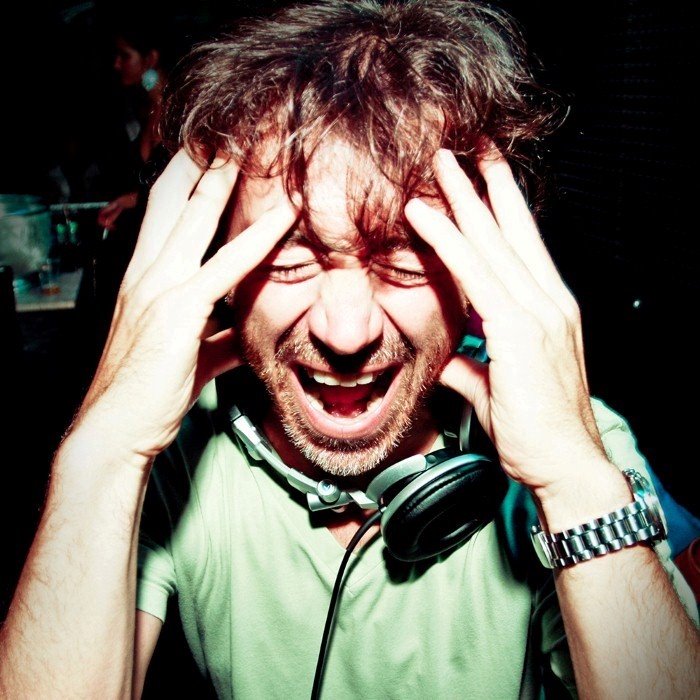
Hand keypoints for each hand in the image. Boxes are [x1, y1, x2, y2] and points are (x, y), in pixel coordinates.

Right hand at [74, 150, 297, 466]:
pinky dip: (257, 239)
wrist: (116, 430)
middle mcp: (146, 274)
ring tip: (250, 145)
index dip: (184, 181)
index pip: (162, 216)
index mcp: (144, 280)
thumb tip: (242, 337)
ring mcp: (159, 289)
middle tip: (227, 129)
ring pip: (194, 219)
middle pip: (172, 201)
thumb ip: (217, 340)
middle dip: (199, 162)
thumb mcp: (189, 357)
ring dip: (223, 179)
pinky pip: (225, 266)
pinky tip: (284, 218)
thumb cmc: (149, 394)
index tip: (209, 156)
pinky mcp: (178, 313)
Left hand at [405, 148, 608, 499]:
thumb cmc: (537, 430)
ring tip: (438, 160)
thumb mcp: (498, 388)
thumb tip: (449, 358)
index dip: (502, 207)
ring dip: (462, 198)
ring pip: (493, 242)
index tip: (483, 176)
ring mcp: (539, 313)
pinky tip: (424, 214)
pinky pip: (475, 273)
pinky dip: (448, 240)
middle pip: (511, 231)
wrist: (566, 467)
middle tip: (463, 147)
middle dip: (484, 186)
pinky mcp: (519, 331)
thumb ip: (472, 366)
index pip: (522, 247)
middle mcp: (549, 301)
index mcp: (548, 310)